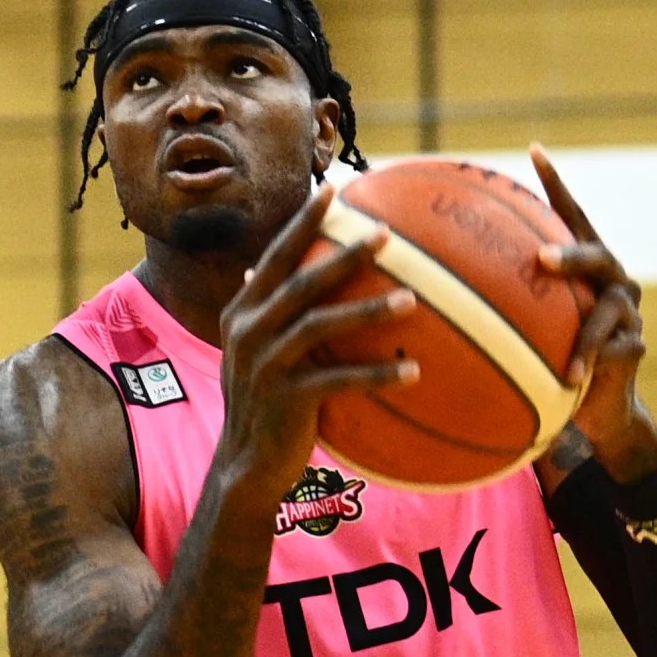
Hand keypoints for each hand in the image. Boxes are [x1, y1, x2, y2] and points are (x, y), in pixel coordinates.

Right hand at [209, 183, 418, 509]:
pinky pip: (339, 380)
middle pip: (301, 281)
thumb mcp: (258, 355)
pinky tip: (413, 371)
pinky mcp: (285, 399)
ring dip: (367, 310)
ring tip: (412, 299)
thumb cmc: (264, 407)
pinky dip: (376, 373)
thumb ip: (270, 316)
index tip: (333, 189)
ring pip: (319, 325)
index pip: (275, 257)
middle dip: (343, 253)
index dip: (302, 222)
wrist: (244, 467)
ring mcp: (264, 365)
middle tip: (385, 232)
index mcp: (243, 313)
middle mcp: (248, 332)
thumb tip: (278, 276)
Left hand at [532, 145, 656, 477]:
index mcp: (583, 266)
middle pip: (595, 253)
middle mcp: (610, 280)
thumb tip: (432, 288)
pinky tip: (572, 382)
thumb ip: (500, 306)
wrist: (597, 410)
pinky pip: (612, 351)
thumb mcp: (527, 331)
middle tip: (541, 257)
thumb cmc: (551, 362)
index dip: (555, 184)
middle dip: (570, 254)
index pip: (570, 216)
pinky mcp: (634, 346)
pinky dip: (589, 364)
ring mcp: (627, 312)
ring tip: (564, 354)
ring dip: (584, 332)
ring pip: (608, 309)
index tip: (534, 150)